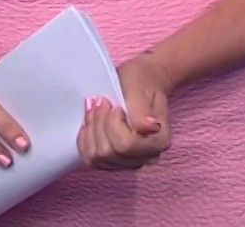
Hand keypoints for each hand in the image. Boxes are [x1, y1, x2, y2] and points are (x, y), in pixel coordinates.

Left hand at [78, 53, 172, 169]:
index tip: (114, 106)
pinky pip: (91, 160)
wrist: (140, 84)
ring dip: (90, 130)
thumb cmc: (140, 82)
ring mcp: (129, 161)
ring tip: (95, 111)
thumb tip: (150, 127)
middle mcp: (146, 157)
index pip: (126, 145)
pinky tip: (89, 124)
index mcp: (159, 140)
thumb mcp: (139, 88)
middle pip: (108, 153)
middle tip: (101, 103)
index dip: (112, 124)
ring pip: (97, 158)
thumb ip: (142, 109)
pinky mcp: (114, 161)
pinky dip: (85, 140)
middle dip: (98, 124)